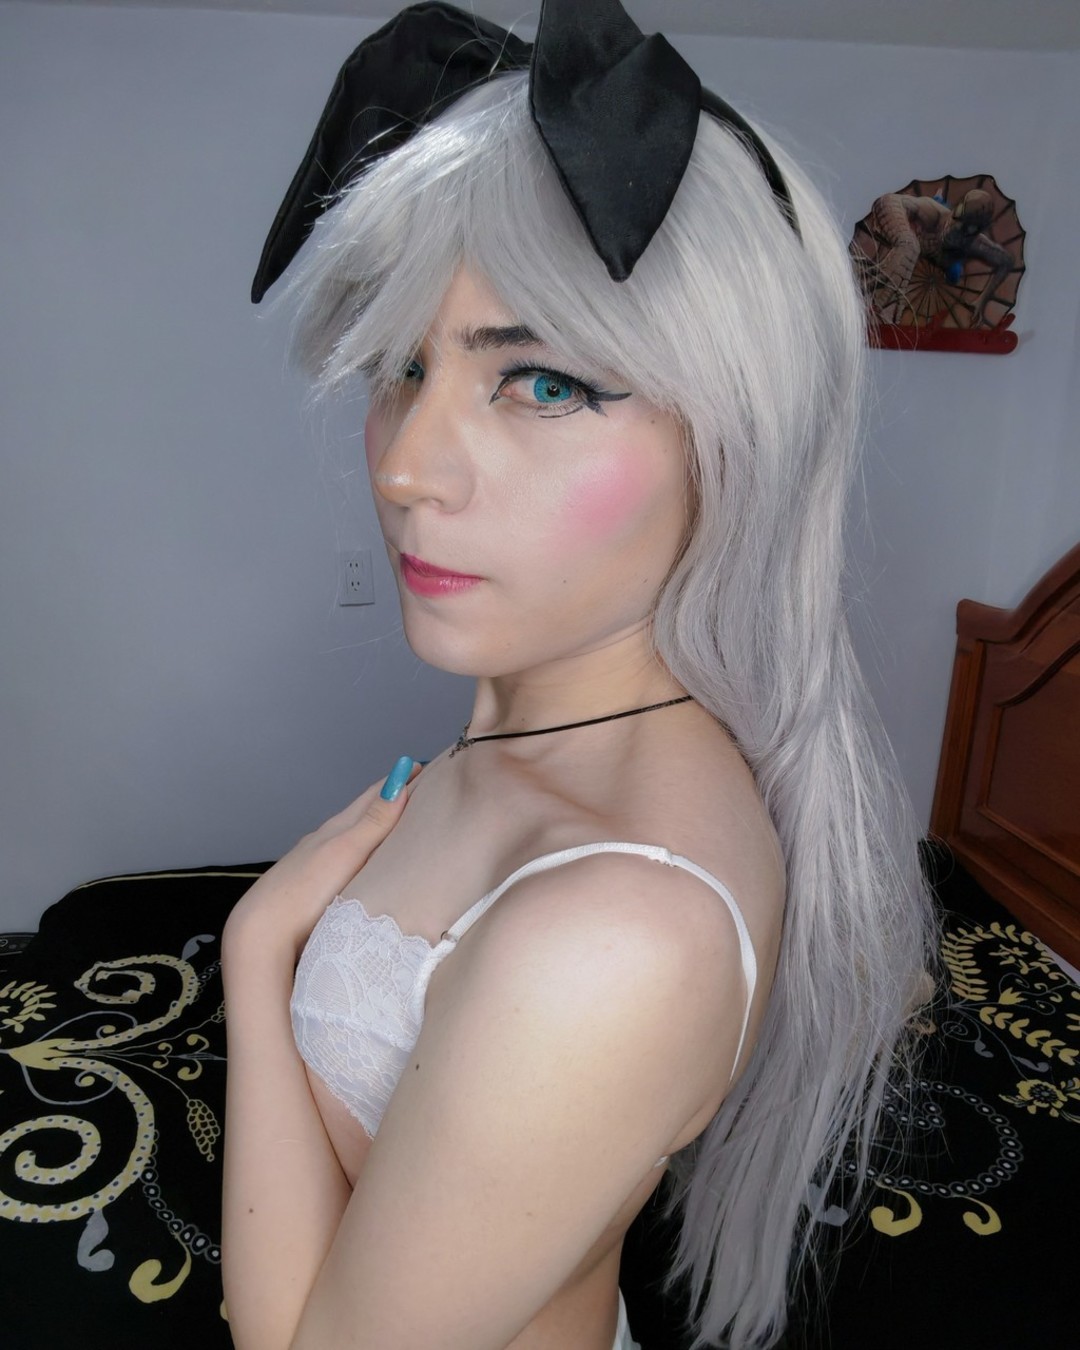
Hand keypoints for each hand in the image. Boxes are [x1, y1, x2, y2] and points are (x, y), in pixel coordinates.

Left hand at [226, 756, 420, 959]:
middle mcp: (324, 842)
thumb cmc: (305, 891)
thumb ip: (373, 822)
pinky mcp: (312, 889)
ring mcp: (316, 865)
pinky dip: (362, 855)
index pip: (372, 796)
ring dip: (375, 830)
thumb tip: (399, 784)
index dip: (397, 781)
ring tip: (399, 829)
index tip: (422, 766)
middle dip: (389, 802)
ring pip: (351, 839)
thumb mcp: (345, 851)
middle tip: (419, 792)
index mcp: (336, 830)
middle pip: (361, 815)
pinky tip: (366, 867)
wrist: (264, 932)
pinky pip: (345, 862)